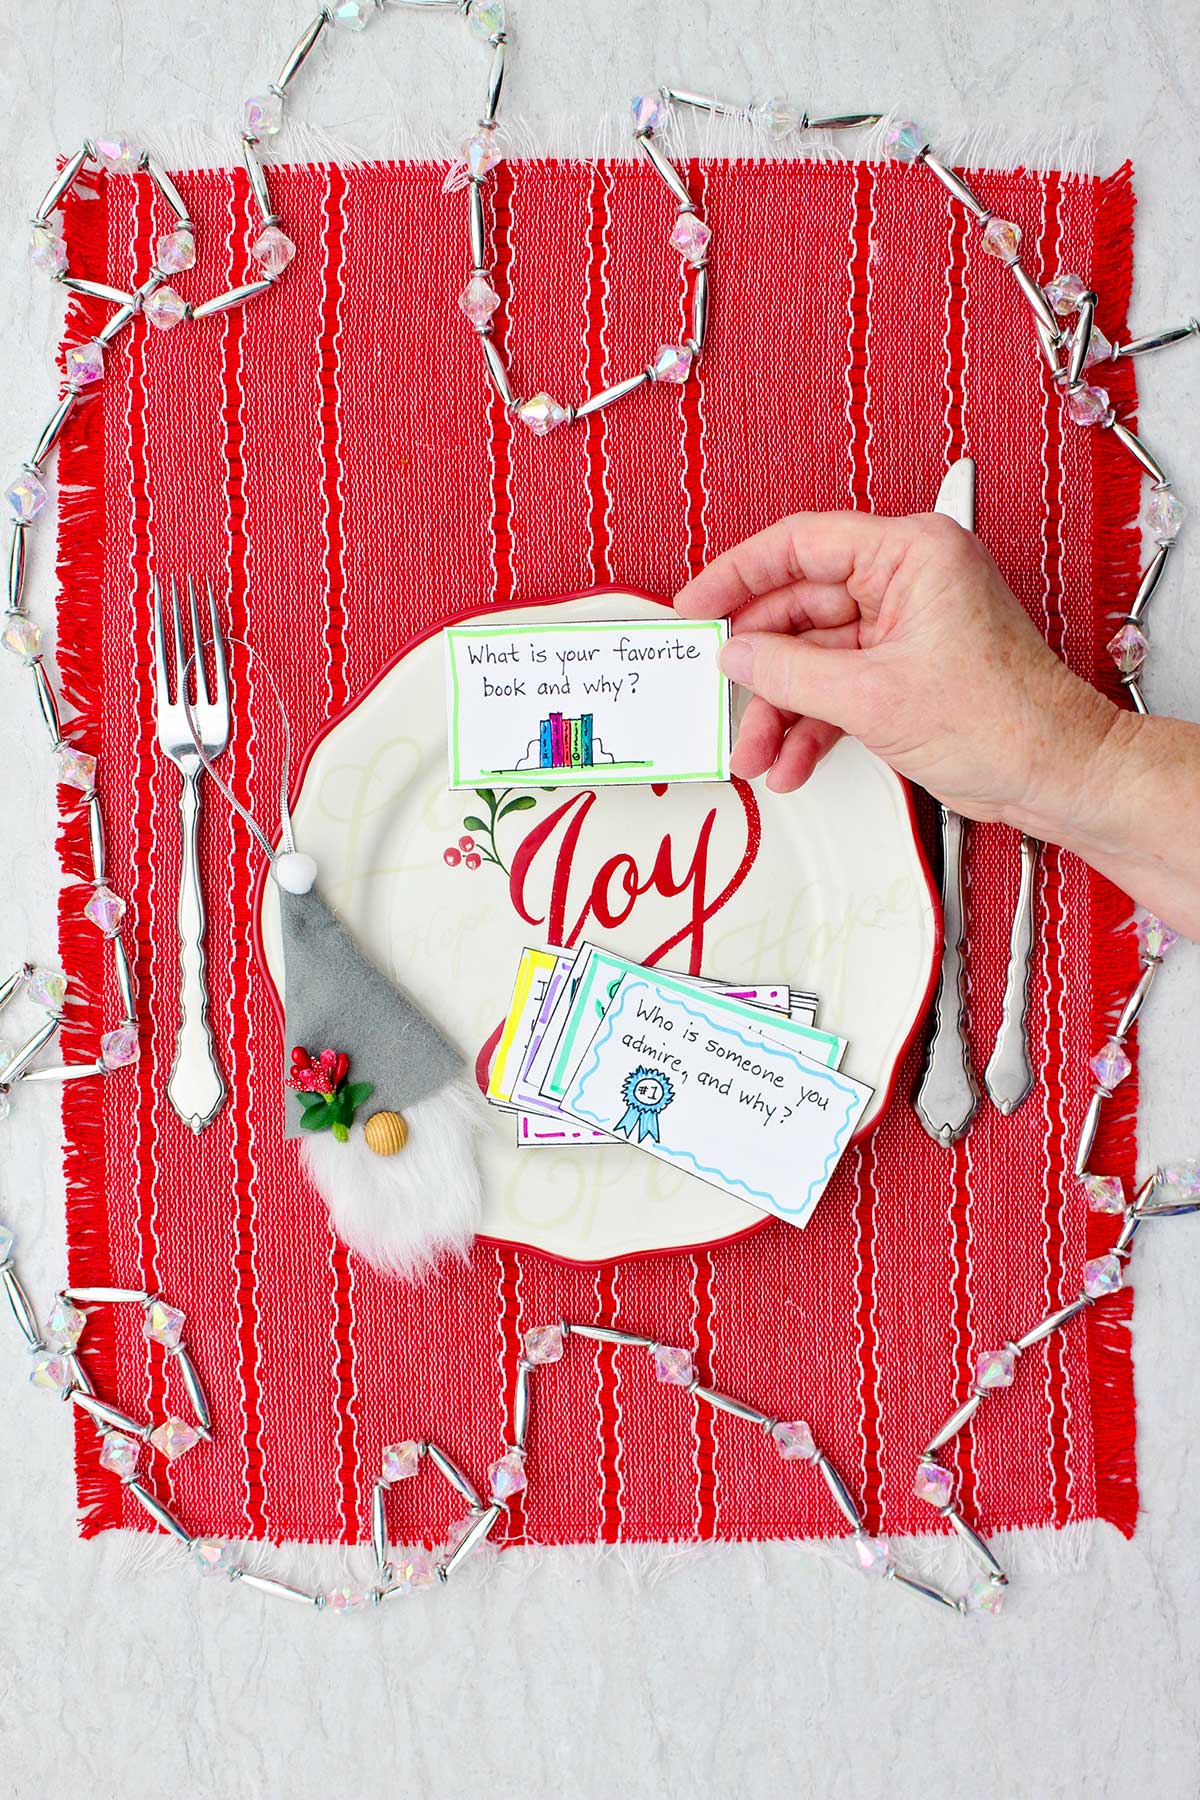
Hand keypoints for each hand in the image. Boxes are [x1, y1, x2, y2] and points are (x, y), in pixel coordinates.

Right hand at [674, 510, 1114, 825]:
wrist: (1053, 773)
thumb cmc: (1003, 721)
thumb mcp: (871, 697)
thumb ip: (791, 671)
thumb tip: (738, 655)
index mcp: (911, 554)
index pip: (801, 544)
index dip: (737, 574)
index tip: (696, 605)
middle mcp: (908, 579)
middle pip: (801, 606)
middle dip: (760, 664)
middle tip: (716, 689)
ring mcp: (906, 627)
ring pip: (815, 655)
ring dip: (780, 707)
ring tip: (754, 751)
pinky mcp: (905, 670)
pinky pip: (838, 686)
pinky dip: (811, 723)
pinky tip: (789, 759)